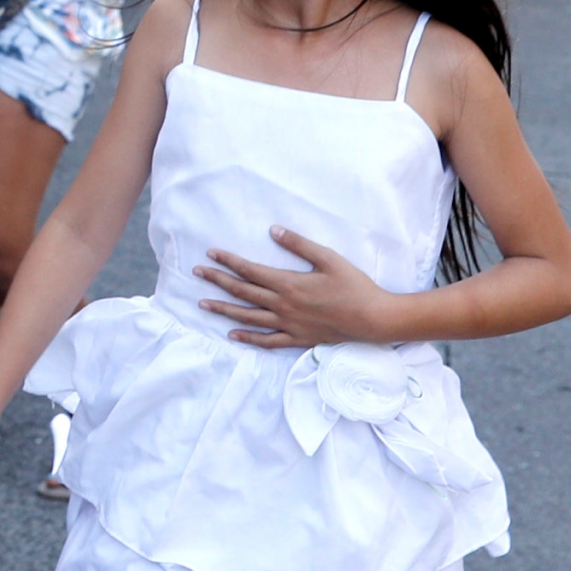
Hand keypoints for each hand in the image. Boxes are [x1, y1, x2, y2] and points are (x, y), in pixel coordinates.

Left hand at [197, 227, 388, 348]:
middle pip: (243, 292)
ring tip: (203, 305)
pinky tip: (233, 335)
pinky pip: (267, 341)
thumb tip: (273, 230)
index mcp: (288, 283)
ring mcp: (288, 324)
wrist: (373, 318)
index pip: (249, 271)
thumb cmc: (353, 285)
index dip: (228, 261)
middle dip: (218, 281)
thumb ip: (299, 244)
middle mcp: (282, 305)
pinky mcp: (297, 339)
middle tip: (197, 273)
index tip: (210, 254)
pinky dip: (248, 338)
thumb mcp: (328, 258)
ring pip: (248, 317)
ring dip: (224, 310)